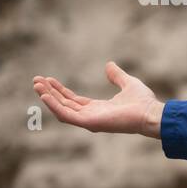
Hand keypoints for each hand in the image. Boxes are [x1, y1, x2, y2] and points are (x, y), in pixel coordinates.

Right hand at [32, 61, 163, 137]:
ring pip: (62, 109)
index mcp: (98, 108)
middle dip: (49, 92)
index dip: (60, 90)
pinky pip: (67, 115)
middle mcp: (92, 115)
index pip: (73, 100)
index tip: (47, 79)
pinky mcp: (90, 122)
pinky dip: (55, 106)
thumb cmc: (143, 102)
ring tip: (37, 85)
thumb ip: (117, 76)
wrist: (151, 112)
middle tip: (36, 80)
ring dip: (48, 98)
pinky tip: (45, 95)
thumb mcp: (127, 83)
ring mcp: (90, 120)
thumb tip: (109, 65)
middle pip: (65, 104)